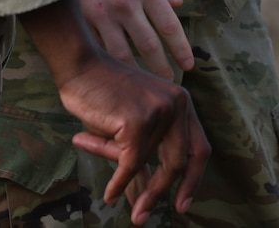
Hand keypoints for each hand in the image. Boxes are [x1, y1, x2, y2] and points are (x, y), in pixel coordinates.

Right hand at [19, 0, 208, 220]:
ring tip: (119, 202)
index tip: (183, 204)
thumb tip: (146, 191)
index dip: (193, 179)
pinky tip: (110, 194)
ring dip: (130, 185)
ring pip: (148, 163)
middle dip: (163, 192)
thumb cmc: (102, 94)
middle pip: (179, 161)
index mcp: (181, 102)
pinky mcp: (139, 121)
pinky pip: (130, 164)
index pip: (198, 147)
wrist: (80, 66)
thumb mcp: (132, 122)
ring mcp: (160, 111)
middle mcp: (177, 104)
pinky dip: (119, 182)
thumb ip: (145, 149)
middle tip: (145, 217)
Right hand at [79, 0, 193, 75]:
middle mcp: (126, 2)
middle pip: (149, 46)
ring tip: (144, 83)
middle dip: (161, 68)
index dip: (180, 50)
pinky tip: (117, 71)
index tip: (188, 66)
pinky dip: (110, 60)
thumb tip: (178, 5)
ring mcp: (102, 13)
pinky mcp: (82, 19)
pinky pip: (100, 46)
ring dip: (135, 72)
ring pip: (122, 54)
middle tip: (169, 82)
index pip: (169, 26)